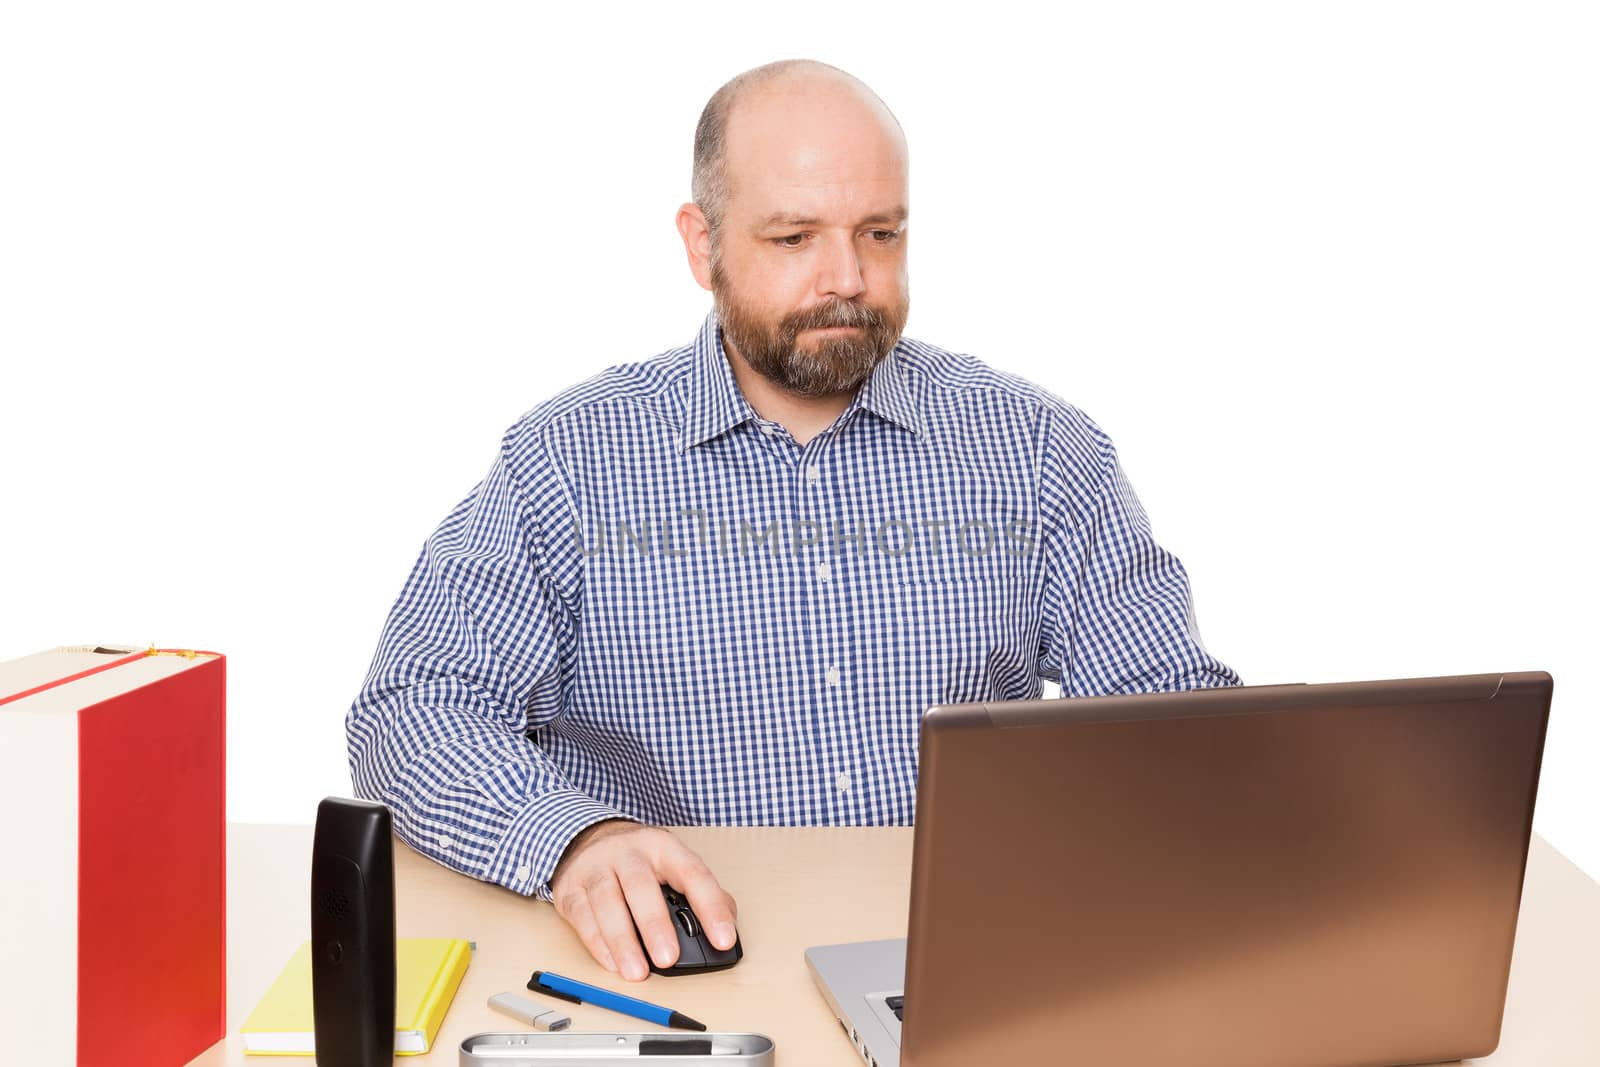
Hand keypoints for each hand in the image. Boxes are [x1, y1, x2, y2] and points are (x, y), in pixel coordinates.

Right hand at [549, 820, 738, 981]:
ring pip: (607, 902)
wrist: (586, 838)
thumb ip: (702, 892)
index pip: (692, 874)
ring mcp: (596, 868)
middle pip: (641, 886)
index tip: (723, 939)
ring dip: (622, 941)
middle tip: (669, 958)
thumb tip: (726, 925)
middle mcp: (628, 853)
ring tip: (637, 972)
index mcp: (662, 847)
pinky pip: (582, 916)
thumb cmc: (639, 860)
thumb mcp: (673, 863)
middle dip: (655, 925)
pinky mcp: (570, 888)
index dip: (711, 907)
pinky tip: (612, 963)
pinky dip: (597, 943)